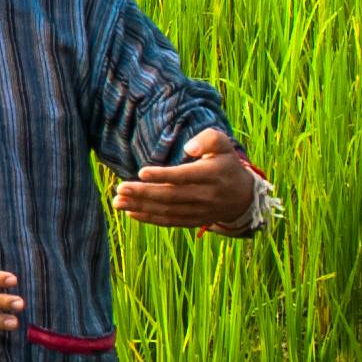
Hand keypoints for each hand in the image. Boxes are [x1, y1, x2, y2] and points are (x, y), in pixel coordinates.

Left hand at [113, 127, 266, 233]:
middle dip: (143, 193)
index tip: (141, 172)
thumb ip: (208, 139)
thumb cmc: (226, 163)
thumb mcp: (224, 144)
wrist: (243, 197)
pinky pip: (170, 222)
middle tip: (120, 189)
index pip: (184, 176)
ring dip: (141, 207)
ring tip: (117, 202)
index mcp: (211, 175)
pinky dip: (150, 219)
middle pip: (170, 196)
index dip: (162, 176)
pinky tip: (131, 213)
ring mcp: (199, 211)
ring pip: (167, 211)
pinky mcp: (194, 221)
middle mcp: (205, 195)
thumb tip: (188, 147)